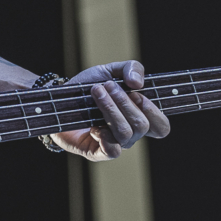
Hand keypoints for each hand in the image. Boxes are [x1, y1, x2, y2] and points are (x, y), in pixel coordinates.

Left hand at [48, 60, 170, 160]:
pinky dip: (104, 135)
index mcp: (138, 117)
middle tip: (107, 85)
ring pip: (126, 133)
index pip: (161, 126)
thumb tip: (138, 83)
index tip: (135, 91)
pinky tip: (93, 124)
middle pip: (142, 125)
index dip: (154, 110)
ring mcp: (115, 144)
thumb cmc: (88, 88)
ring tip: (96, 92)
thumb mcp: (110, 70)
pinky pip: (113, 151)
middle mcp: (130, 133)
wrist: (58, 100)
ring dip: (111, 109)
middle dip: (124, 101)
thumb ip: (132, 68)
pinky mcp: (97, 152)